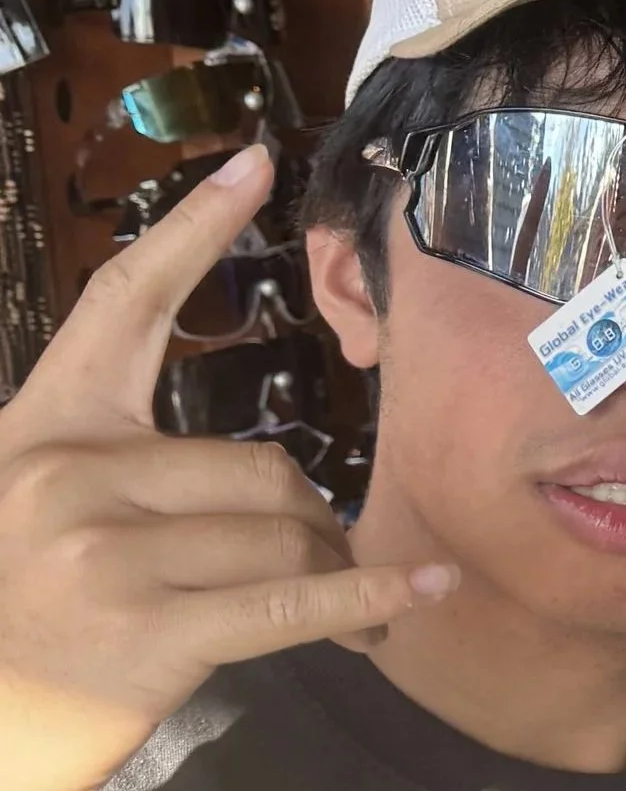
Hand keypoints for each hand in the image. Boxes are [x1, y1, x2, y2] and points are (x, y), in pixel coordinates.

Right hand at [0, 146, 453, 790]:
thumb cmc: (36, 614)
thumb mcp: (58, 513)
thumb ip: (144, 472)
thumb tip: (288, 492)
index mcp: (50, 427)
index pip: (125, 303)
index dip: (195, 230)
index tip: (256, 162)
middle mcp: (72, 473)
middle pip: (265, 468)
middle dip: (315, 524)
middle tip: (323, 570)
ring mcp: (107, 552)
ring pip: (287, 536)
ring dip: (332, 577)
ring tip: (339, 614)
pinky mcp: (153, 627)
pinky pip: (295, 603)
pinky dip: (369, 602)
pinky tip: (423, 594)